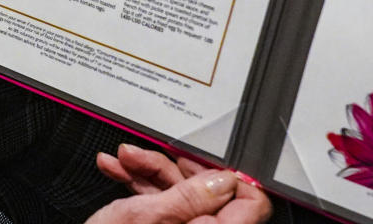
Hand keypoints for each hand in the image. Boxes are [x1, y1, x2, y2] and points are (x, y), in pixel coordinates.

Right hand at [86, 143, 271, 223]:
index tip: (204, 158)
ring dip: (150, 173)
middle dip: (175, 169)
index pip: (252, 204)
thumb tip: (224, 179)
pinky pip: (165, 208)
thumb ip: (188, 197)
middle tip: (150, 155)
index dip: (230, 176)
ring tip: (125, 159)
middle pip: (211, 195)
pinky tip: (121, 172)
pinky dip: (143, 188)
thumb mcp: (144, 217)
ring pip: (182, 197)